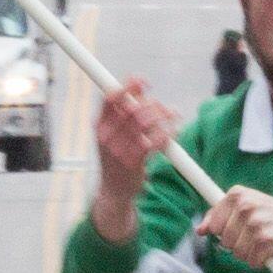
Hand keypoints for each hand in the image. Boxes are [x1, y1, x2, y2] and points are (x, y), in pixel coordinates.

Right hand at [89, 76, 177, 241]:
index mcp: (99, 127)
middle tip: (161, 106)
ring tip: (171, 114)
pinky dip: (168, 131)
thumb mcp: (110, 135)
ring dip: (162, 114)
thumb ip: (121, 114)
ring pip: (145, 122)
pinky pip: (155, 141)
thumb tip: (139, 87)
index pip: (110, 99)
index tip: (143, 80)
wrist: (114, 192)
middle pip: (131, 108)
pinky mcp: (134, 163)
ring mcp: (119, 151)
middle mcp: (106, 138)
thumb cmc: (116, 158)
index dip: (128, 86)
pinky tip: (174, 128)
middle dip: (151, 103)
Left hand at [201, 186, 272, 272]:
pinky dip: (259, 261)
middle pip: (224, 241)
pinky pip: (252, 261)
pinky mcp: (267, 240)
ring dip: (248, 253)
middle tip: (252, 235)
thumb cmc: (267, 214)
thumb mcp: (243, 205)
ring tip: (260, 241)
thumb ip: (218, 215)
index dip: (223, 232)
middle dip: (237, 243)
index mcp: (237, 194)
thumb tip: (200, 230)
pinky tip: (268, 250)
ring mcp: (257, 223)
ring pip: (237, 253)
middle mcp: (246, 206)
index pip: (214, 225)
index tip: (236, 229)